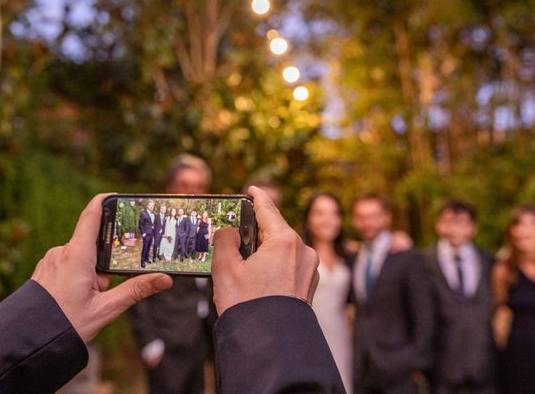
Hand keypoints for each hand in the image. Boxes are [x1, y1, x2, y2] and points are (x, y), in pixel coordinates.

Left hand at [32, 194, 172, 341]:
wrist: (26, 343)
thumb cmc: (65, 325)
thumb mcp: (106, 309)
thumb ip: (136, 290)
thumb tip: (164, 279)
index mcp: (77, 255)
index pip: (91, 215)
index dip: (104, 201)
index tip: (117, 196)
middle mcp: (61, 252)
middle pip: (91, 244)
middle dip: (103, 265)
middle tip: (102, 290)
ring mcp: (50, 261)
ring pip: (80, 259)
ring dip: (89, 276)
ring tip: (86, 301)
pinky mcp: (43, 271)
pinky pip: (66, 267)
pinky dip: (76, 279)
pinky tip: (73, 301)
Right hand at [211, 186, 319, 315]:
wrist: (269, 344)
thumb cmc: (246, 305)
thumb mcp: (225, 267)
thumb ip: (225, 241)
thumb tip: (230, 233)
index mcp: (285, 241)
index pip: (268, 209)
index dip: (257, 197)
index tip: (251, 189)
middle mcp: (303, 250)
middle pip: (275, 229)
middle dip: (256, 230)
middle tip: (236, 233)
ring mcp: (309, 269)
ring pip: (283, 248)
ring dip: (264, 249)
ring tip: (243, 261)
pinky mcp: (309, 285)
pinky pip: (290, 265)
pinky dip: (274, 264)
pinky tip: (258, 277)